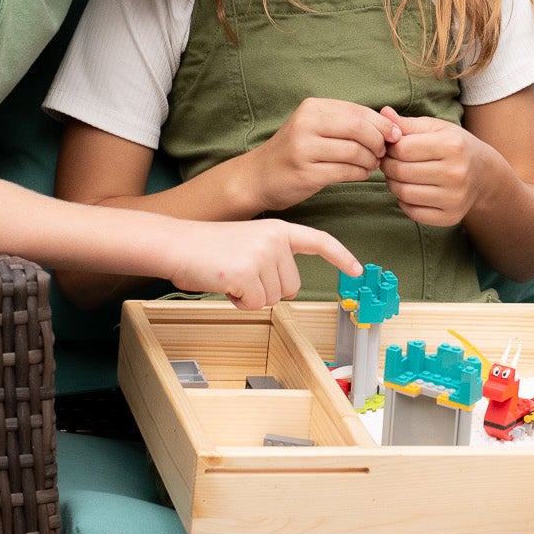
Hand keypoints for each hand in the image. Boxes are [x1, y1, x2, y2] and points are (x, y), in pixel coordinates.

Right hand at [164, 219, 361, 309]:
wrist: (175, 243)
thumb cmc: (206, 248)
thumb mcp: (247, 243)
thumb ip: (271, 259)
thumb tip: (285, 289)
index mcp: (277, 229)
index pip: (318, 241)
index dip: (340, 256)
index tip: (358, 269)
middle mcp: (275, 240)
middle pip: (291, 286)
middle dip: (267, 289)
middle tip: (240, 273)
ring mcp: (262, 256)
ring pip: (272, 298)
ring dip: (251, 296)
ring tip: (229, 275)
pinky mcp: (247, 273)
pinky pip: (254, 304)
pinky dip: (239, 302)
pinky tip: (224, 283)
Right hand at [245, 98, 402, 211]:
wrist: (258, 176)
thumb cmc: (295, 151)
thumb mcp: (316, 127)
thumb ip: (348, 122)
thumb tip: (390, 124)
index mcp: (312, 108)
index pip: (358, 111)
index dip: (382, 124)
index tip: (395, 136)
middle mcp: (306, 124)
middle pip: (360, 129)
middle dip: (379, 142)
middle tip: (383, 153)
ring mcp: (304, 149)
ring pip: (355, 151)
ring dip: (371, 161)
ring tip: (370, 165)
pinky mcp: (306, 173)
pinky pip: (346, 172)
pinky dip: (360, 173)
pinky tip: (360, 174)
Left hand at [379, 109, 493, 227]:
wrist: (483, 174)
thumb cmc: (455, 146)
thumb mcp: (436, 128)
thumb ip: (408, 124)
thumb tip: (383, 113)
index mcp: (452, 146)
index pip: (402, 149)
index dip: (389, 148)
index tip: (390, 147)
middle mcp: (456, 173)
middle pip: (400, 171)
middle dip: (388, 166)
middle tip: (389, 162)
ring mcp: (454, 198)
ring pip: (403, 193)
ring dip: (393, 184)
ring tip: (398, 175)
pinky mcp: (451, 217)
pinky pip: (412, 212)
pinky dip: (404, 202)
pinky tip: (411, 190)